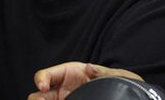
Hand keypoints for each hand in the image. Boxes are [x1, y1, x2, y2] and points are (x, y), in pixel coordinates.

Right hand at [28, 62, 143, 99]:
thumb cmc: (120, 84)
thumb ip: (102, 72)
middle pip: (38, 95)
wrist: (128, 96)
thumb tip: (89, 68)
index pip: (45, 75)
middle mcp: (62, 90)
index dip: (41, 79)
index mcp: (69, 74)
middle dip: (36, 99)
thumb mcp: (116, 77)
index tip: (44, 87)